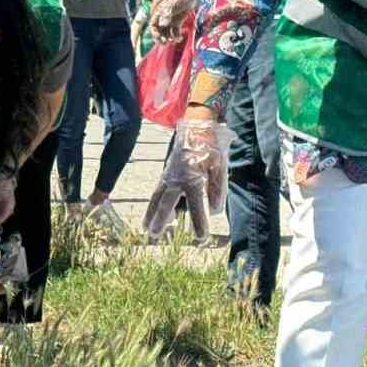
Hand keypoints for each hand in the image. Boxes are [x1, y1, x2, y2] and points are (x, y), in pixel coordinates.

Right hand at [143, 118, 230, 243]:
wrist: (197, 128)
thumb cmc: (211, 148)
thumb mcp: (220, 167)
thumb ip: (218, 189)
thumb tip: (215, 210)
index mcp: (193, 178)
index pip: (196, 205)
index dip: (199, 222)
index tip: (200, 238)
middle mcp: (177, 179)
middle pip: (167, 203)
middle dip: (161, 220)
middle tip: (154, 236)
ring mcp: (169, 175)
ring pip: (157, 198)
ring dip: (151, 214)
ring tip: (146, 229)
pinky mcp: (166, 173)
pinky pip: (157, 191)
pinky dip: (153, 204)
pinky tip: (151, 215)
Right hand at [149, 0, 192, 43]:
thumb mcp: (172, 4)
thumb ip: (166, 14)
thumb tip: (163, 25)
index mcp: (159, 13)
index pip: (153, 26)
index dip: (154, 33)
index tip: (159, 38)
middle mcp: (163, 18)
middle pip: (159, 31)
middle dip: (161, 38)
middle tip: (165, 43)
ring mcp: (171, 20)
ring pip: (167, 33)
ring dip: (169, 39)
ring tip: (173, 41)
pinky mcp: (178, 22)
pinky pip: (175, 32)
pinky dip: (177, 36)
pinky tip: (180, 38)